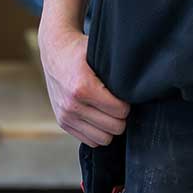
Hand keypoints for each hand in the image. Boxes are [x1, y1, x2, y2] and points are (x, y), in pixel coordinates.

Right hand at [38, 22, 130, 148]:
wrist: (54, 52)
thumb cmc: (79, 51)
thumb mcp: (99, 54)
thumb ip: (116, 71)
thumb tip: (138, 84)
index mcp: (83, 87)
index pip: (119, 110)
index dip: (127, 104)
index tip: (125, 96)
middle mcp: (72, 105)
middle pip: (114, 127)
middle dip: (121, 116)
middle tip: (120, 104)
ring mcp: (66, 116)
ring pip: (103, 139)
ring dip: (110, 127)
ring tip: (110, 112)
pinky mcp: (62, 123)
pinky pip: (89, 141)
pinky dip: (98, 132)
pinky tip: (99, 117)